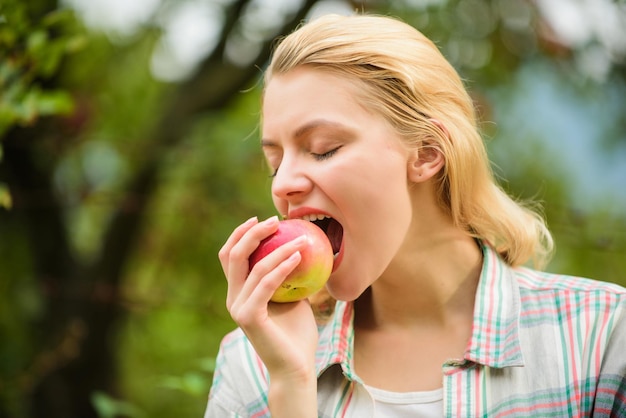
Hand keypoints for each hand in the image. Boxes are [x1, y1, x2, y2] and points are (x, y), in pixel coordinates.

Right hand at [218, 216, 318, 378]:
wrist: (297, 368)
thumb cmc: (297, 334)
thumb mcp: (293, 297)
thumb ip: (288, 276)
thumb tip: (300, 246)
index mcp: (239, 293)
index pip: (230, 256)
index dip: (241, 234)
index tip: (263, 219)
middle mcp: (233, 299)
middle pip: (232, 255)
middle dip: (252, 233)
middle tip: (275, 220)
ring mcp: (239, 308)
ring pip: (254, 267)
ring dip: (278, 247)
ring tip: (301, 237)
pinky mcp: (250, 317)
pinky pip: (266, 284)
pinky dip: (282, 266)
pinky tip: (299, 255)